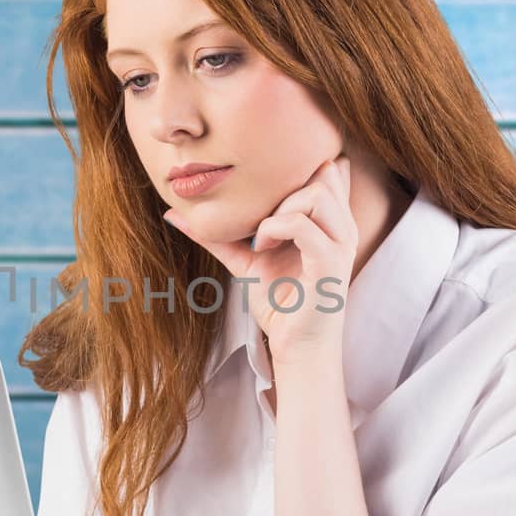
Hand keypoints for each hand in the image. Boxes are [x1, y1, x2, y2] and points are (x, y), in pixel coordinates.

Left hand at [164, 155, 354, 362]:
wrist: (295, 347)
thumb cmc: (279, 304)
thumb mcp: (246, 259)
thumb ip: (219, 234)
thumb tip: (174, 212)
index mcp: (331, 221)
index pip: (329, 168)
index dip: (295, 171)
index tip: (264, 201)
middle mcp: (342, 227)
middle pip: (323, 171)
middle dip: (283, 187)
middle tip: (261, 219)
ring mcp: (340, 244)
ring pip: (316, 193)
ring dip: (280, 208)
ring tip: (261, 236)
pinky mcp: (330, 264)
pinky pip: (303, 225)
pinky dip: (274, 229)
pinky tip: (261, 247)